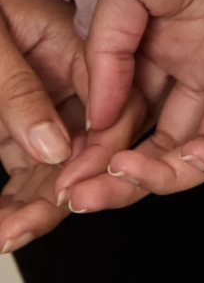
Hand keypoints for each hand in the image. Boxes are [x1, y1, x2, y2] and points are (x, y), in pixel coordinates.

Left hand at [0, 0, 147, 251]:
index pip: (114, 108)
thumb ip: (22, 91)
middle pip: (90, 147)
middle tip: (24, 226)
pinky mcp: (22, 127)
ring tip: (4, 235)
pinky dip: (14, 200)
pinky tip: (0, 224)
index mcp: (79, 48)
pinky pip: (28, 171)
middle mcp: (72, 82)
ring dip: (34, 207)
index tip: (70, 188)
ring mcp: (48, 106)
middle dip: (63, 194)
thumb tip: (53, 149)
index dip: (98, 154)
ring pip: (58, 169)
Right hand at [57, 0, 203, 212]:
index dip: (99, 154)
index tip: (67, 179)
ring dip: (174, 175)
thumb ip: (106, 54)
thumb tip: (95, 121)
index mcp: (161, 49)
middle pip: (167, 146)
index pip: (130, 122)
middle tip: (90, 192)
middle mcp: (201, 67)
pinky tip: (198, 159)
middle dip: (128, 178)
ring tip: (136, 169)